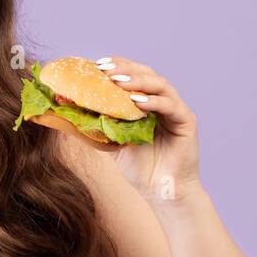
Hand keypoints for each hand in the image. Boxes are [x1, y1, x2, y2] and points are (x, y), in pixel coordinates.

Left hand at [95, 56, 201, 202]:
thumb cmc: (139, 169)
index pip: (134, 76)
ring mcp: (176, 110)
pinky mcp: (186, 121)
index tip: (98, 64)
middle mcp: (163, 102)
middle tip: (106, 70)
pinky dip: (154, 101)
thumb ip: (99, 126)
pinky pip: (170, 106)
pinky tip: (138, 102)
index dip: (119, 66)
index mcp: (147, 103)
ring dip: (138, 81)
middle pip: (147, 74)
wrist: (159, 191)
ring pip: (160, 85)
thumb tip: (69, 113)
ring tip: (119, 82)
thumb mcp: (112, 143)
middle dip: (126, 69)